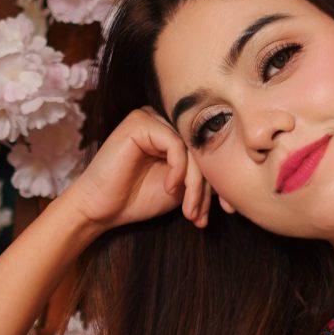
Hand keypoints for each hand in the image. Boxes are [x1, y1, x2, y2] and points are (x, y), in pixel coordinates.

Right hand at [63, 107, 212, 236]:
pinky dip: (178, 170)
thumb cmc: (135, 199)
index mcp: (172, 133)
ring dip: (194, 184)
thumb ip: (201, 177)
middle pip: (200, 150)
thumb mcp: (180, 190)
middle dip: (205, 188)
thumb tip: (233, 176)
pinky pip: (175, 144)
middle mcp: (162, 121)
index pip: (205, 152)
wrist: (100, 210)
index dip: (216, 182)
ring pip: (191, 148)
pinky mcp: (140, 122)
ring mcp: (151, 118)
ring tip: (189, 211)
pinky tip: (170, 189)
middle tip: (200, 216)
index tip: (224, 210)